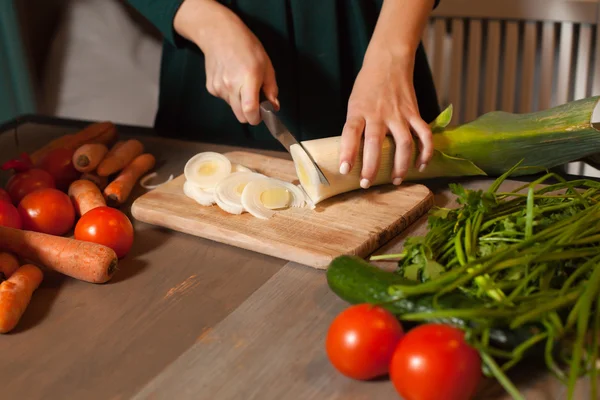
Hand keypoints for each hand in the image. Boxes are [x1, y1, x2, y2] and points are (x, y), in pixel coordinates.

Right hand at [174, 0, 278, 123]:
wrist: (219, 34)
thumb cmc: (247, 47)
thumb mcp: (266, 65)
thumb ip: (271, 88)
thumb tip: (274, 107)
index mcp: (248, 79)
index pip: (250, 111)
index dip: (256, 118)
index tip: (261, 116)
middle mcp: (231, 86)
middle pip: (241, 116)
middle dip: (249, 114)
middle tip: (255, 101)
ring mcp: (219, 88)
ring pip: (233, 107)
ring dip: (239, 102)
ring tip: (241, 82)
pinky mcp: (211, 88)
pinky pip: (224, 99)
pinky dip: (230, 95)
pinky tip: (230, 78)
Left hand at [339, 51, 432, 188]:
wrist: (389, 61)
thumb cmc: (367, 86)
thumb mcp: (354, 103)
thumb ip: (356, 126)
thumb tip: (355, 154)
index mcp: (359, 110)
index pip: (350, 133)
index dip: (347, 152)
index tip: (344, 170)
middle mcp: (379, 113)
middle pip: (375, 143)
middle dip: (371, 166)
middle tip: (367, 184)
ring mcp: (399, 113)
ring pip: (403, 143)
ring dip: (401, 165)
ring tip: (397, 180)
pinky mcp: (414, 112)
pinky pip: (424, 134)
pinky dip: (425, 151)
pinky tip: (421, 165)